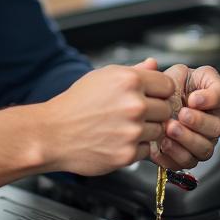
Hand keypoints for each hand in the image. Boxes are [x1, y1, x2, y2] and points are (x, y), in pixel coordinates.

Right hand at [39, 61, 175, 176]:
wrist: (52, 133)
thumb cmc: (75, 104)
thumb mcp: (102, 77)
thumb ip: (133, 71)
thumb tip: (153, 64)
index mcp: (129, 81)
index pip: (168, 85)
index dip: (160, 91)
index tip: (151, 96)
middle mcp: (134, 105)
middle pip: (166, 109)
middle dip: (154, 112)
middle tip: (133, 114)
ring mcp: (132, 131)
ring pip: (159, 131)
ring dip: (146, 131)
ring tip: (122, 127)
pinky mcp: (127, 154)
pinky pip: (146, 150)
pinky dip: (135, 148)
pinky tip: (117, 140)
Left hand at [145, 62, 219, 169]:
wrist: (150, 115)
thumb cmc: (165, 94)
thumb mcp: (169, 76)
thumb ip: (166, 71)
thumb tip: (152, 64)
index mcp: (210, 96)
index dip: (211, 98)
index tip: (193, 98)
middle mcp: (211, 120)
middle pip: (217, 127)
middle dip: (198, 122)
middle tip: (182, 114)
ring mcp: (202, 140)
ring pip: (205, 148)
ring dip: (187, 139)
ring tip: (169, 130)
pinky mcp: (187, 156)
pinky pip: (187, 162)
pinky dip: (174, 155)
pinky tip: (162, 145)